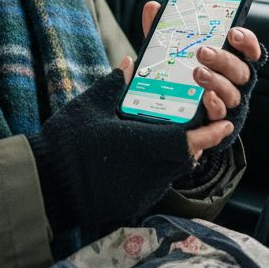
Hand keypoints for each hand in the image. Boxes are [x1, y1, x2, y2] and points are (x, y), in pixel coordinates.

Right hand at [28, 68, 195, 230]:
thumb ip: (114, 84)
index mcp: (144, 144)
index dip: (210, 132)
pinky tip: (139, 159)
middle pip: (185, 156)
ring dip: (172, 156)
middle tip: (193, 126)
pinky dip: (154, 171)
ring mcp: (143, 191)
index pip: (190, 140)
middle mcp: (151, 171)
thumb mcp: (89, 106)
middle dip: (193, 142)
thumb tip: (129, 64)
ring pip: (171, 171)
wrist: (45, 187)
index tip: (223, 123)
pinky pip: (154, 184)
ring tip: (162, 139)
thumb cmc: (66, 144)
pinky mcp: (133, 203)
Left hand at [139, 0, 261, 159]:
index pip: (247, 49)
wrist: (169, 116)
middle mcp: (232, 81)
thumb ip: (162, 32)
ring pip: (233, 93)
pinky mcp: (216, 121)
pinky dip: (215, 106)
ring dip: (217, 81)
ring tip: (197, 73)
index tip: (233, 33)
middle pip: (240, 70)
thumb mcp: (167, 52)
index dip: (246, 41)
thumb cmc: (176, 77)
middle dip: (224, 59)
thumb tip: (153, 8)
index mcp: (226, 60)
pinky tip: (205, 99)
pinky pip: (222, 115)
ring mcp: (226, 101)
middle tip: (203, 51)